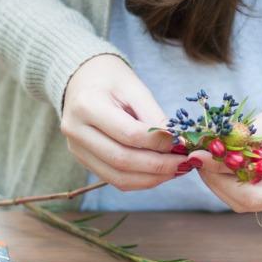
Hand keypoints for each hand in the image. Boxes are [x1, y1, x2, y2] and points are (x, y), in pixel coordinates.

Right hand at [60, 55, 186, 190]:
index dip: (158, 142)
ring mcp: (76, 150)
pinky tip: (160, 173)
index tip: (181, 143)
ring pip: (118, 177)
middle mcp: (76, 131)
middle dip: (158, 166)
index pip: (129, 134)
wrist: (82, 81)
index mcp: (87, 106)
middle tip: (184, 163)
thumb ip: (154, 116)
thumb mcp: (135, 88)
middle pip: (122, 160)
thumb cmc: (111, 80)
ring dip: (151, 179)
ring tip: (176, 170)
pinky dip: (140, 181)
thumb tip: (177, 144)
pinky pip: (114, 179)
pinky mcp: (83, 161)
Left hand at [195, 99, 261, 212]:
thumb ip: (240, 139)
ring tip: (202, 163)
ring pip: (245, 203)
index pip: (257, 169)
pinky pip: (247, 201)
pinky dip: (226, 187)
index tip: (199, 153)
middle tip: (197, 160)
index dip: (224, 163)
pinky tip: (213, 171)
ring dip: (218, 185)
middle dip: (218, 179)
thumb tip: (205, 149)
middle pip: (251, 197)